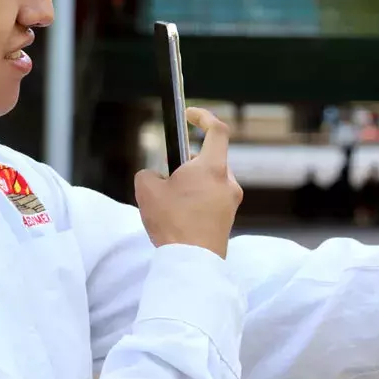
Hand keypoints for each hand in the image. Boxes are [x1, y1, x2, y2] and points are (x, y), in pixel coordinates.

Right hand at [135, 108, 243, 258]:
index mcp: (212, 168)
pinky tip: (180, 218)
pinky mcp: (228, 219)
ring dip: (192, 184)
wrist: (191, 262)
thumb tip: (156, 177)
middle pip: (210, 159)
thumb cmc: (172, 222)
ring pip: (210, 182)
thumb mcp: (146, 190)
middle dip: (188, 163)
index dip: (204, 117)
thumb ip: (149, 174)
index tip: (190, 115)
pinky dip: (197, 201)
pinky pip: (212, 200)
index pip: (217, 130)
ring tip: (171, 202)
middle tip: (169, 176)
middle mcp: (228, 182)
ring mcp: (231, 202)